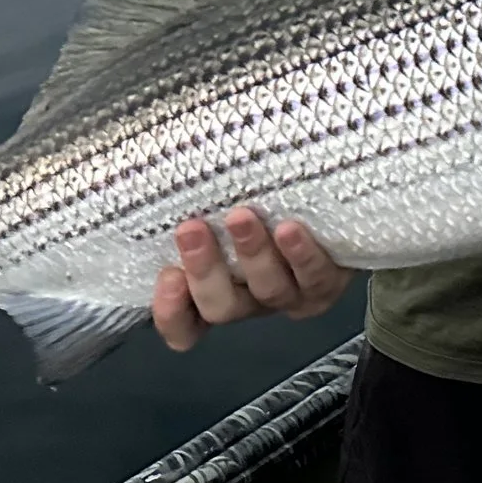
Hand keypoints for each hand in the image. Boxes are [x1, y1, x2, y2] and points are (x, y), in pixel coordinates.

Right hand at [151, 208, 353, 350]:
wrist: (327, 203)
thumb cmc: (255, 196)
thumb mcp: (214, 197)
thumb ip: (187, 194)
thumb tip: (154, 160)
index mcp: (213, 290)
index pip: (183, 322)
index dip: (171, 313)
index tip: (167, 278)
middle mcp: (249, 300)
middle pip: (220, 306)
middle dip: (203, 270)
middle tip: (191, 229)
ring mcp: (289, 295)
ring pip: (267, 290)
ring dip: (252, 255)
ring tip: (241, 218)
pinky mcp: (327, 283)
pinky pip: (314, 277)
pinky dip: (300, 256)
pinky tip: (288, 230)